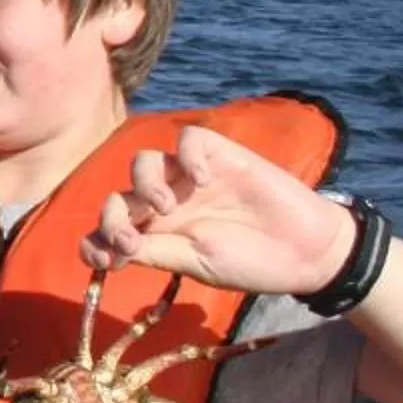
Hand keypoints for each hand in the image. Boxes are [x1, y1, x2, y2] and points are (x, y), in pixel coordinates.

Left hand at [84, 124, 354, 295]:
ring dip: (144, 182)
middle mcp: (167, 201)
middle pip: (119, 194)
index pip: (110, 226)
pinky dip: (187, 155)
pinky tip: (203, 179)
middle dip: (113, 215)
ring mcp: (191, 177)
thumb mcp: (194, 263)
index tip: (105, 259)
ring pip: (145, 161)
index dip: (97, 239)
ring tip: (167, 205)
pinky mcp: (220, 155)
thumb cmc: (250, 262)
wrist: (305, 252)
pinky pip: (188, 139)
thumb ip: (152, 251)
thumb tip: (105, 249)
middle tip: (132, 239)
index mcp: (157, 231)